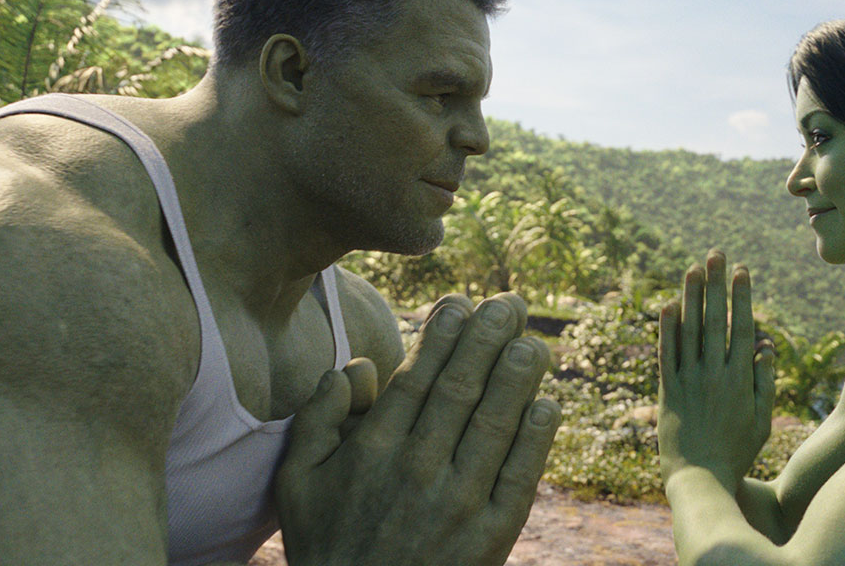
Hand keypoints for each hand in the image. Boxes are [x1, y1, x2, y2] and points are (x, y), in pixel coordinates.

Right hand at [276, 293, 560, 565]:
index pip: (417, 378)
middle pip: (461, 390)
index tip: (462, 303)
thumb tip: (354, 364)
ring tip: (534, 341)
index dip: (444, 336)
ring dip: (519, 377)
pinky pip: (519, 477)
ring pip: (495, 424)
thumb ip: (318, 418)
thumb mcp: (297, 481)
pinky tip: (547, 404)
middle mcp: (417, 469)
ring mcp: (458, 503)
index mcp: (373, 451)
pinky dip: (536, 439)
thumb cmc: (327, 545)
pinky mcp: (491, 536)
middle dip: (488, 339)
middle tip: (511, 303)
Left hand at [658, 250, 775, 494]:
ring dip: (691, 297)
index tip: (742, 271)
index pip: (741, 327)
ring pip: (689, 330)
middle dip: (716, 284)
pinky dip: (666, 329)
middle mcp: (713, 374)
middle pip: (714, 320)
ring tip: (693, 269)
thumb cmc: (736, 452)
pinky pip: (666, 354)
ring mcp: (688, 381)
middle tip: (716, 255)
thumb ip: (764, 380)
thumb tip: (765, 344)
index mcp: (739, 379)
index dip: (741, 297)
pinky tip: (667, 305)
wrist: (699, 478)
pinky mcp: (667, 391)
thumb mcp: (762, 420)